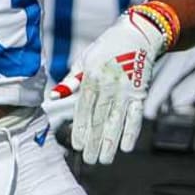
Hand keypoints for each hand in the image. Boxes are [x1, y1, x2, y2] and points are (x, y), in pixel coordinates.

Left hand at [49, 10, 167, 164]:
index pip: (84, 107)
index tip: (76, 145)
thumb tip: (53, 97)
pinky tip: (125, 147)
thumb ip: (70, 81)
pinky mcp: (141, 92)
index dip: (80, 127)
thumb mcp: (85, 59)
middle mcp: (109, 84)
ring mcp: (126, 89)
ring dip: (110, 142)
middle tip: (89, 159)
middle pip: (99, 118)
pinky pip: (136, 115)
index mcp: (91, 76)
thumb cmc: (106, 49)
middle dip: (94, 141)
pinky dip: (131, 132)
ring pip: (116, 120)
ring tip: (104, 159)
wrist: (138, 35)